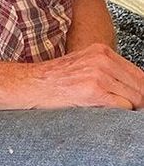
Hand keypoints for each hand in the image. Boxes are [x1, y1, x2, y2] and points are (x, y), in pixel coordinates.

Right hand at [28, 43, 143, 109]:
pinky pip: (123, 107)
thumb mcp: (84, 65)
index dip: (140, 91)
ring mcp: (98, 74)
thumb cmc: (55, 78)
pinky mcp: (93, 91)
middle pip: (140, 86)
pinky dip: (119, 114)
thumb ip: (108, 71)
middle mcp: (101, 59)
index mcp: (100, 50)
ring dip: (128, 108)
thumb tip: (133, 88)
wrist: (32, 83)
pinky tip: (103, 111)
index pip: (138, 74)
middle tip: (124, 108)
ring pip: (135, 98)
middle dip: (137, 101)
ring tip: (110, 109)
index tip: (136, 101)